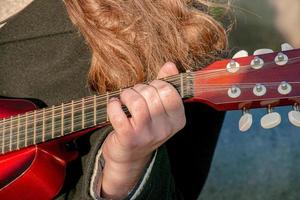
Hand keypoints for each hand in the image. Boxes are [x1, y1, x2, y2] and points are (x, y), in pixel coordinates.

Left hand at [100, 62, 185, 198]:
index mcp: (177, 120)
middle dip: (140, 88)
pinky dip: (113, 105)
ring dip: (127, 95)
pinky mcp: (129, 138)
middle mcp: (165, 129)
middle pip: (152, 94)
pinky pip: (119, 112)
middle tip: (133, 95)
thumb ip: (165, 86)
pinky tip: (114, 105)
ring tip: (124, 99)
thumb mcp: (159, 110)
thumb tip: (170, 65)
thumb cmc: (144, 128)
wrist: (129, 157)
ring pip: (137, 101)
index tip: (149, 88)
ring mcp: (147, 134)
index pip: (170, 92)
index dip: (157, 84)